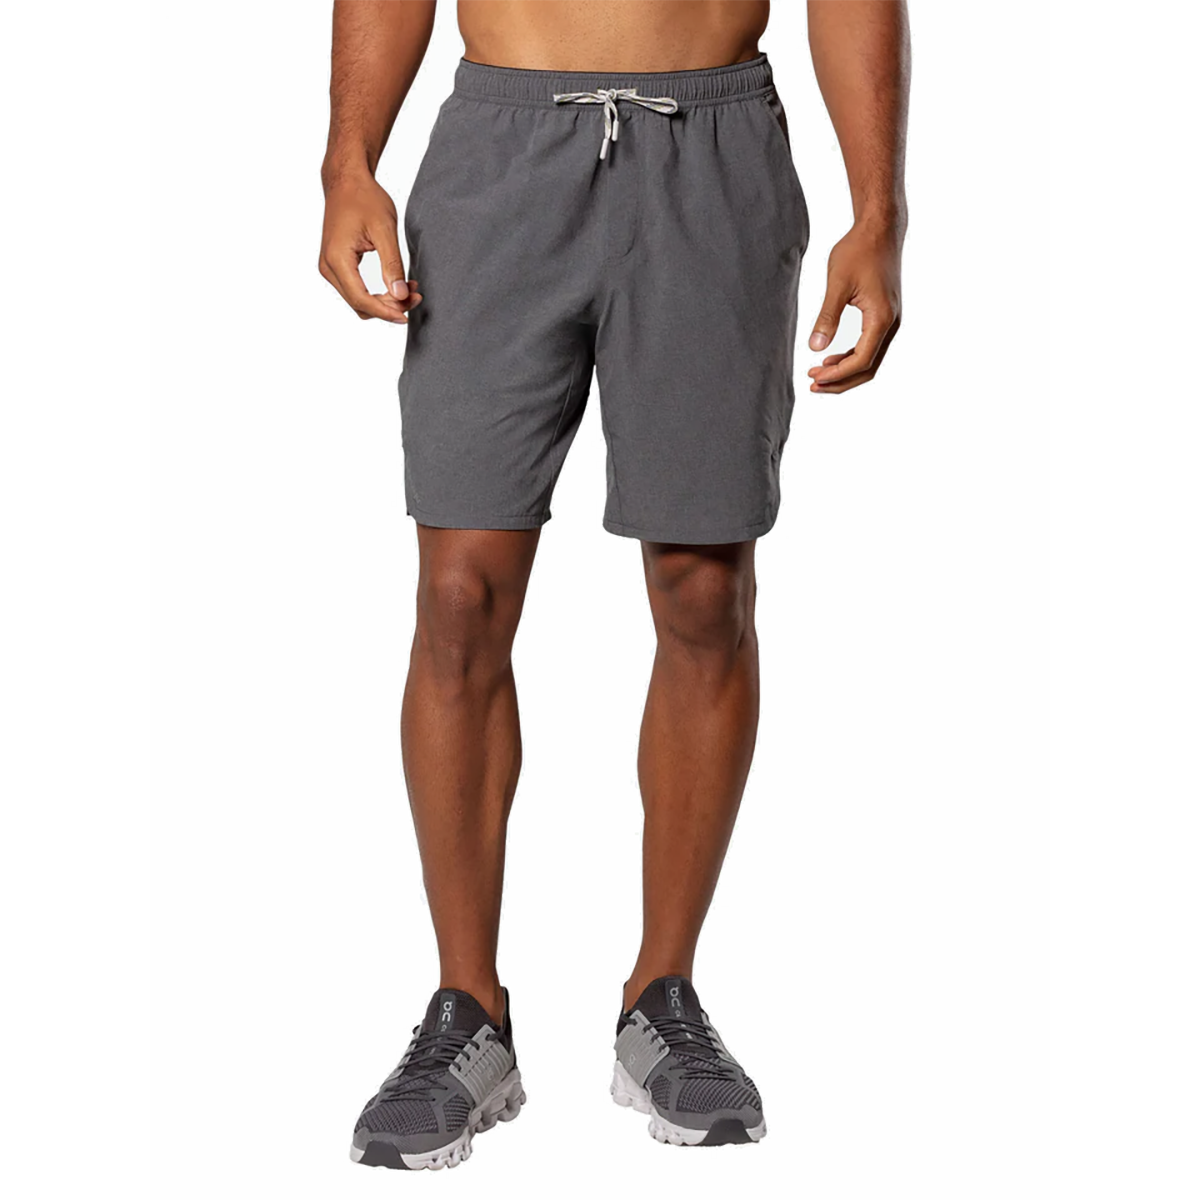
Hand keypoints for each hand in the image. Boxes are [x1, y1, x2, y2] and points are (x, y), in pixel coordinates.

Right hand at [319, 173, 422, 322]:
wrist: (346, 181)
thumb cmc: (364, 198)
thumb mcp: (384, 230)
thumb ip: (392, 264)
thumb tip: (401, 295)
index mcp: (337, 259)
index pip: (361, 300)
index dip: (385, 312)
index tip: (407, 316)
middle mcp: (328, 268)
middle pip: (359, 304)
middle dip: (388, 307)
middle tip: (416, 297)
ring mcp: (329, 268)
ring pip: (358, 301)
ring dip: (384, 302)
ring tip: (410, 290)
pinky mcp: (336, 266)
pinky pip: (356, 290)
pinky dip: (377, 293)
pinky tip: (397, 285)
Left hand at [807, 221, 902, 392]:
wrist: (880, 229)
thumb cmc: (859, 250)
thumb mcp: (838, 284)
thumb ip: (827, 317)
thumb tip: (814, 348)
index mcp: (881, 318)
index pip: (861, 360)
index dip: (837, 374)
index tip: (814, 377)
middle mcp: (891, 324)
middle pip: (868, 367)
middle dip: (840, 380)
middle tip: (812, 384)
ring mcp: (890, 321)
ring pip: (869, 359)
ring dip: (844, 370)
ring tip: (817, 373)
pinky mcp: (884, 315)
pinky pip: (869, 346)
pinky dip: (850, 357)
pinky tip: (830, 357)